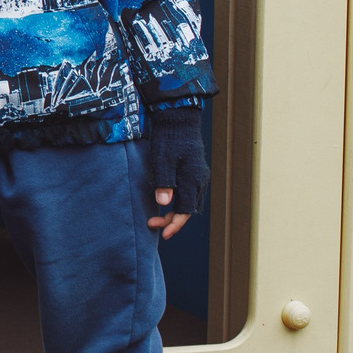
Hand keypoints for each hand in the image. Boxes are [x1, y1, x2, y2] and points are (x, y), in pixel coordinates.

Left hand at [145, 111, 208, 240]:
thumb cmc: (168, 138)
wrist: (178, 118)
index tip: (162, 233)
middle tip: (153, 224)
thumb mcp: (162, 159)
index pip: (186, 211)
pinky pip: (190, 194)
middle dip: (172, 221)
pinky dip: (180, 203)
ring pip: (191, 203)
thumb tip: (164, 204)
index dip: (174, 224)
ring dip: (176, 213)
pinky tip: (167, 202)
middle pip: (189, 210)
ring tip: (158, 218)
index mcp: (193, 179)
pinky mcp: (195, 171)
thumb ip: (164, 182)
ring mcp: (199, 175)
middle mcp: (199, 180)